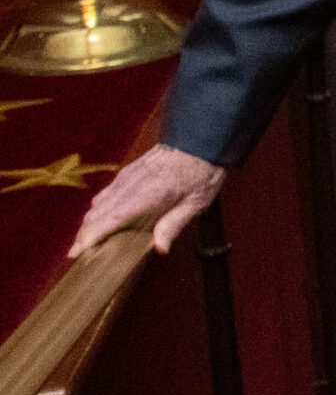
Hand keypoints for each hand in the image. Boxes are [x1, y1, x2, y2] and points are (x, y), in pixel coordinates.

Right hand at [69, 144, 225, 259]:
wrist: (199, 140)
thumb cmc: (201, 172)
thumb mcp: (196, 202)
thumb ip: (174, 225)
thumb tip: (159, 248)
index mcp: (145, 196)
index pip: (108, 220)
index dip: (89, 237)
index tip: (76, 253)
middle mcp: (129, 186)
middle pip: (96, 214)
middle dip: (83, 235)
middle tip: (77, 254)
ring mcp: (126, 178)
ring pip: (98, 204)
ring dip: (89, 223)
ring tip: (86, 241)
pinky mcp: (127, 173)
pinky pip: (106, 194)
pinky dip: (98, 210)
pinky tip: (102, 219)